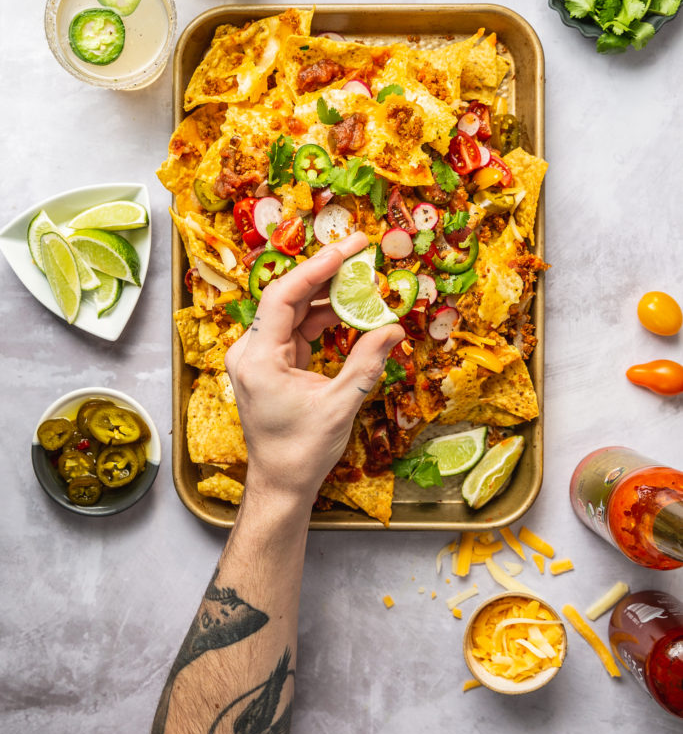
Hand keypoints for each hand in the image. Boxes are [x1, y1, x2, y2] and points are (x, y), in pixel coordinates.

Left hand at [226, 232, 402, 507]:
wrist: (280, 484)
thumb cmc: (301, 452)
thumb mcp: (340, 406)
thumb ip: (366, 364)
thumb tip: (394, 329)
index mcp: (258, 359)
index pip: (282, 297)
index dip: (315, 268)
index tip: (345, 249)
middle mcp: (251, 352)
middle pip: (287, 298)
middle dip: (324, 274)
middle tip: (360, 251)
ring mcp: (259, 357)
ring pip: (293, 312)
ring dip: (326, 296)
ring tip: (362, 280)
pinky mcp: (270, 364)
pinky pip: (296, 331)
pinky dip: (322, 319)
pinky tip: (350, 310)